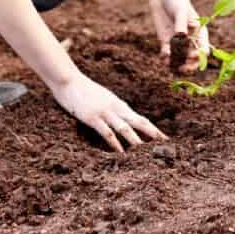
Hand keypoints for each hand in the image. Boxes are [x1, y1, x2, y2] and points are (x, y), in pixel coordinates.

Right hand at [49, 72, 164, 152]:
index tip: (164, 139)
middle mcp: (116, 108)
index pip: (141, 119)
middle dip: (153, 135)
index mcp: (119, 105)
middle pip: (139, 122)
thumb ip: (113, 108)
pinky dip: (115, 143)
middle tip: (165, 146)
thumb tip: (122, 118)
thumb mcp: (103, 98)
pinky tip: (121, 153)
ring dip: (136, 141)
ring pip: (126, 128)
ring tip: (146, 153)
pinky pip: (107, 132)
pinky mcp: (92, 117)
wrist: (69, 80)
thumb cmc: (84, 90)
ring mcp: (105, 112)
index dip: (153, 129)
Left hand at [149, 0, 208, 71]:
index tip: (192, 55)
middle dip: (189, 65)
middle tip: (183, 67)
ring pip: (180, 60)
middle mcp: (190, 40)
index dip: (200, 56)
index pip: (204, 49)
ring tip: (172, 65)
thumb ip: (181, 24)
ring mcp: (178, 42)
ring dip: (177, 64)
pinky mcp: (166, 42)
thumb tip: (181, 36)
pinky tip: (164, 57)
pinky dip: (166, 58)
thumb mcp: (180, 11)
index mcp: (200, 33)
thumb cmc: (176, 1)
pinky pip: (168, 54)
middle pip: (193, 59)